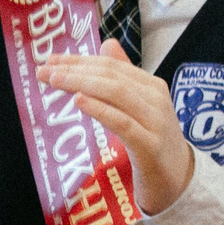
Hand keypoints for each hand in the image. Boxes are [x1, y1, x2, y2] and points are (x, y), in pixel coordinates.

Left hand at [39, 40, 197, 214]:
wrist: (179, 181)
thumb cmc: (153, 143)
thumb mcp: (140, 107)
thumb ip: (124, 77)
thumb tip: (107, 44)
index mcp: (151, 86)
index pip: (112, 65)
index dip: (80, 60)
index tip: (51, 60)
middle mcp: (155, 98)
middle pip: (112, 76)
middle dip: (75, 70)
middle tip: (44, 70)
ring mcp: (154, 121)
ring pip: (116, 93)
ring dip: (82, 84)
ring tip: (55, 81)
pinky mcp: (149, 146)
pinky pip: (122, 123)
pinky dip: (100, 109)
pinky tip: (80, 101)